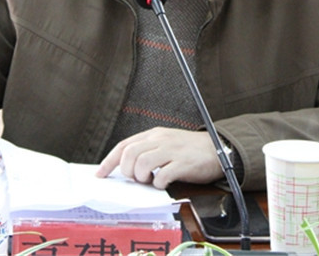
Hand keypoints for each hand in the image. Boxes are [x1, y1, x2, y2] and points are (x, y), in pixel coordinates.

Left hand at [95, 127, 222, 188]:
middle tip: (136, 178)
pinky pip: (163, 175)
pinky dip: (159, 184)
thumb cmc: (189, 150)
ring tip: (150, 180)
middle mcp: (160, 140)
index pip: (124, 145)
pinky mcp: (183, 164)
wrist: (218, 148)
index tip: (100, 174)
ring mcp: (172, 151)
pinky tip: (163, 183)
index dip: (109, 161)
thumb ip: (148, 151)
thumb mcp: (165, 144)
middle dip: (127, 171)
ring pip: (142, 163)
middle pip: (130, 154)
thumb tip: (127, 168)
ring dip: (142, 177)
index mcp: (153, 134)